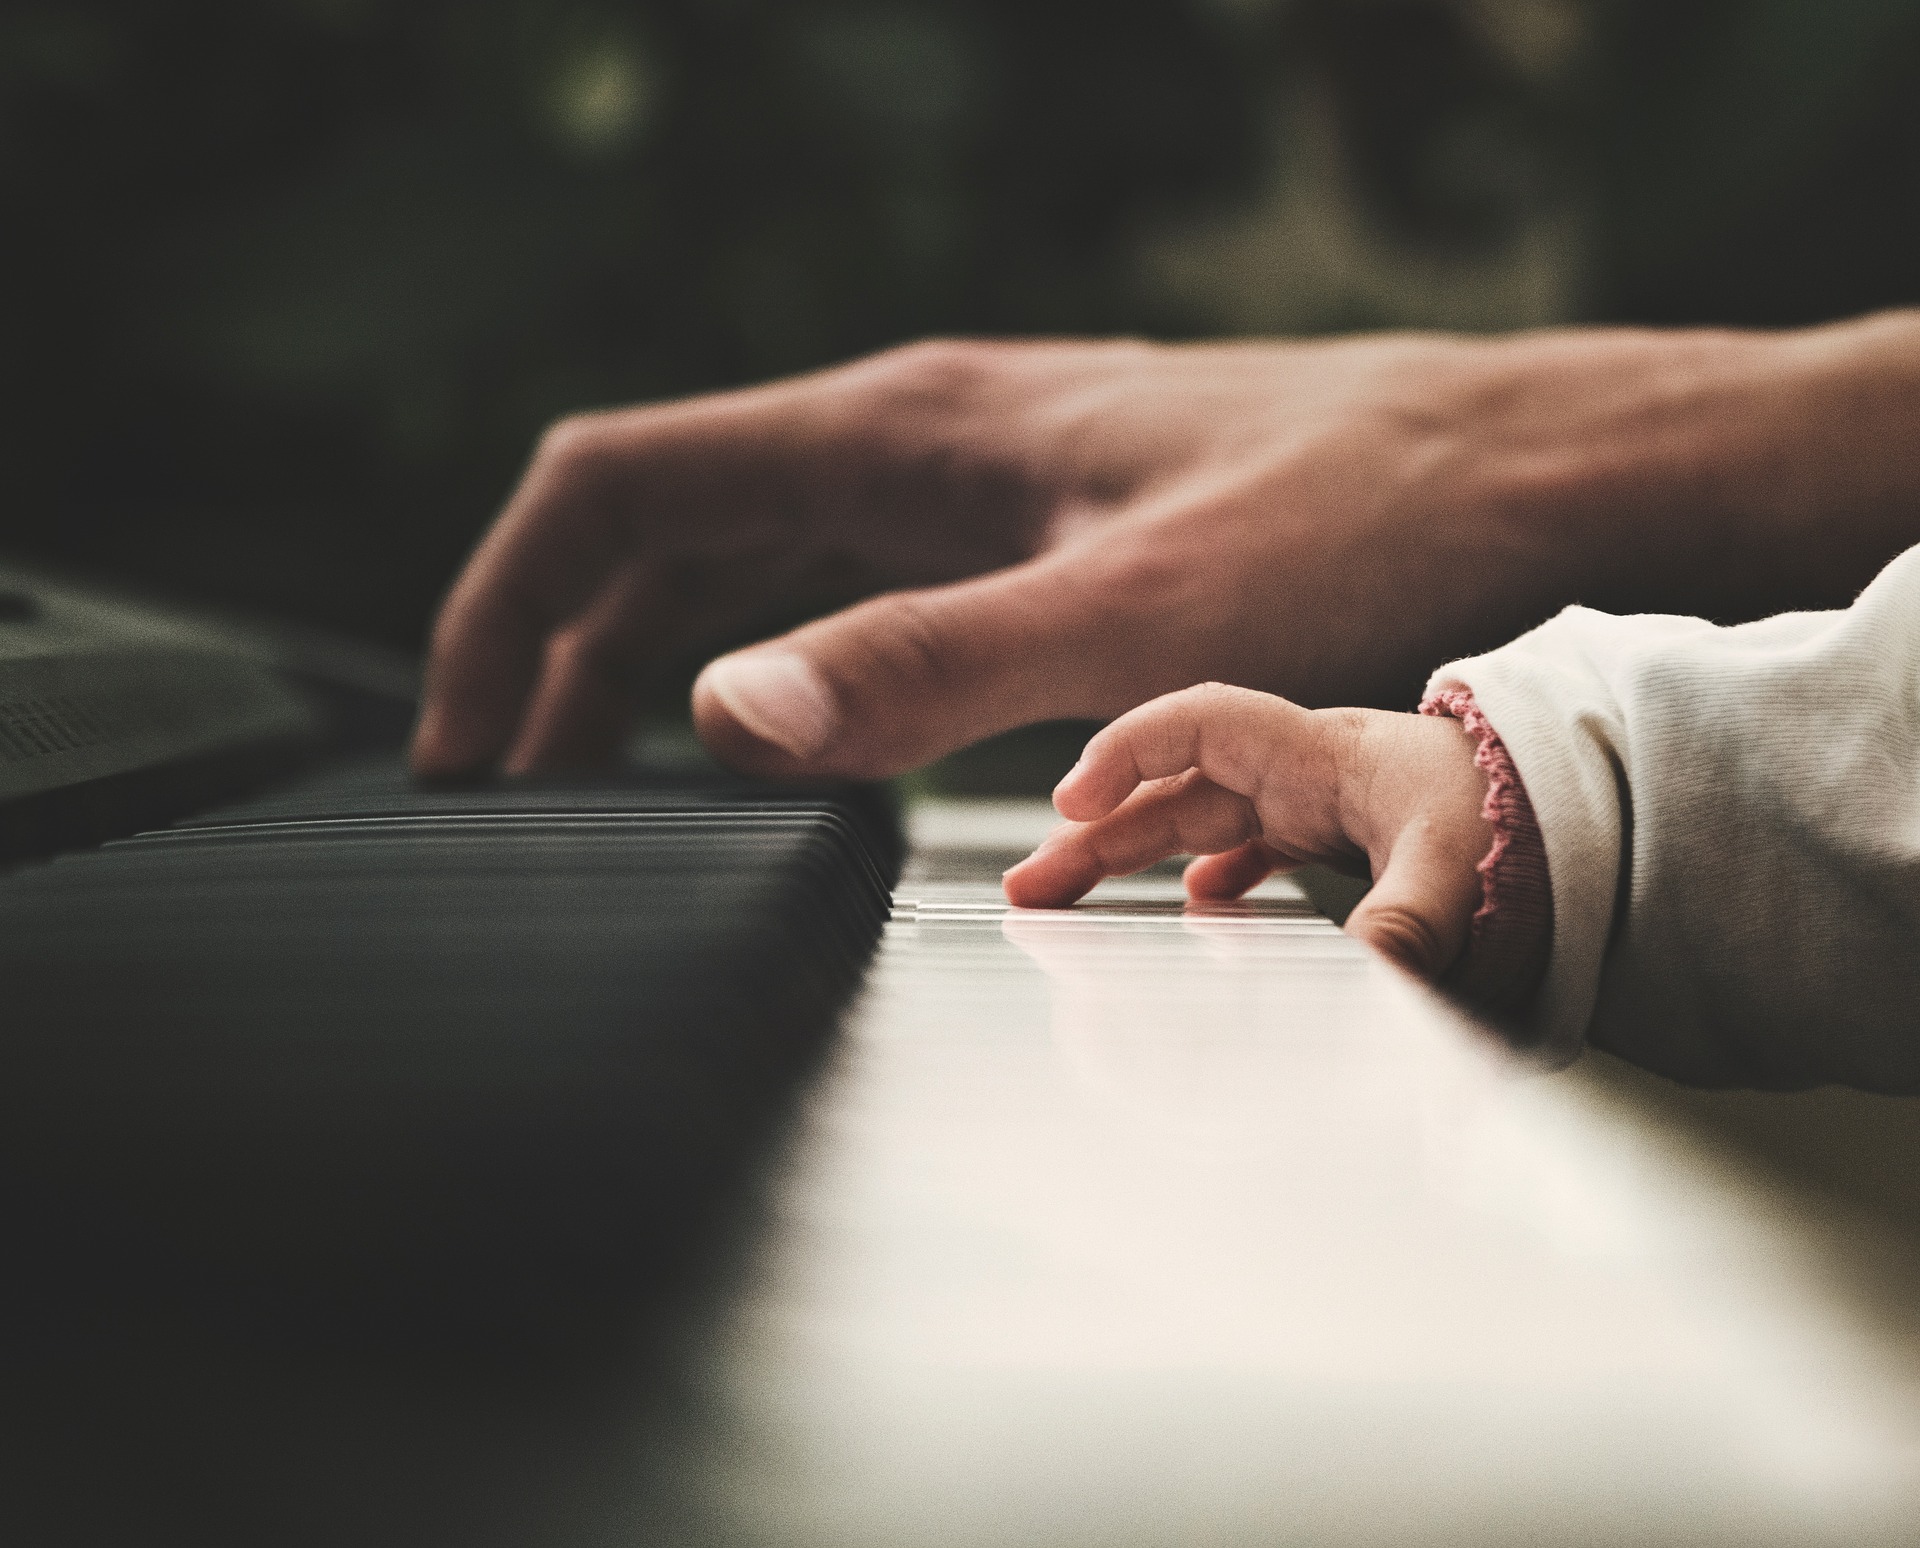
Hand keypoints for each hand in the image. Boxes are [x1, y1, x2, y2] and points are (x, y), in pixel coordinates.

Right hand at [411, 319, 1915, 780]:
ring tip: (597, 783)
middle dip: (555, 654)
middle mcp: (912, 441)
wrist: (1523, 470)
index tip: (457, 745)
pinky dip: (767, 666)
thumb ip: (925, 665)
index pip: (615, 489)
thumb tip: (718, 716)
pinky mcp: (1029, 533)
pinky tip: (777, 743)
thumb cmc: (1359, 515)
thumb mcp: (1136, 615)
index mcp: (897, 432)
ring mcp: (969, 483)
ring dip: (650, 665)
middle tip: (507, 796)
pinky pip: (845, 591)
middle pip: (658, 529)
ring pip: (748, 563)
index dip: (502, 607)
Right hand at [1001, 684, 1492, 980]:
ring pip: (1194, 821)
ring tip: (1065, 901)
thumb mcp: (1463, 863)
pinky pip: (1244, 847)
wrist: (1589, 805)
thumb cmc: (1524, 814)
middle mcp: (1303, 773)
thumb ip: (1412, 918)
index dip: (1127, 751)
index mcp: (1320, 755)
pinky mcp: (1333, 838)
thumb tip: (1368, 975)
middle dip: (1094, 831)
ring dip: (1128, 856)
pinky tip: (1185, 909)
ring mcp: (1313, 805)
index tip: (1072, 803)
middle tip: (1029, 887)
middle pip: (1173, 788)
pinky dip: (1204, 875)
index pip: (1201, 723)